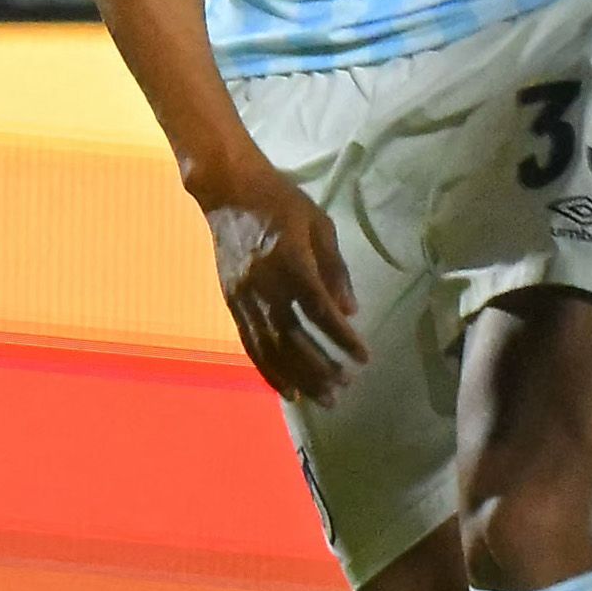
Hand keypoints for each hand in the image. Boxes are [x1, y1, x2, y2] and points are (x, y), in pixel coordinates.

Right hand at [195, 153, 366, 405]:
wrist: (228, 191)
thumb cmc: (280, 201)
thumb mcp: (318, 223)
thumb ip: (335, 268)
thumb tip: (350, 311)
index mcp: (289, 261)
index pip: (319, 311)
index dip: (342, 338)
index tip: (363, 357)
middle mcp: (264, 285)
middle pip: (293, 338)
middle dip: (320, 368)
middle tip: (344, 390)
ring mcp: (244, 297)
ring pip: (270, 348)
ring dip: (297, 377)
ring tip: (320, 400)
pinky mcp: (232, 303)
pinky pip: (250, 344)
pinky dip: (269, 371)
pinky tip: (287, 389)